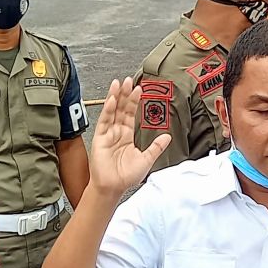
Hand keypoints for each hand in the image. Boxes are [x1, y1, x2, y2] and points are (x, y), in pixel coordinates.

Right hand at [89, 78, 169, 197]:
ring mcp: (107, 134)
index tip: (139, 89)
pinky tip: (111, 100)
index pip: (130, 113)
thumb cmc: (126, 176)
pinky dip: (107, 110)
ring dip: (114, 97)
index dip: (134, 101)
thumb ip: (156, 147)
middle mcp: (117, 132)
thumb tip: (167, 136)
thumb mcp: (147, 159)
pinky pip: (104, 121)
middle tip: (128, 80)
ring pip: (111, 111)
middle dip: (124, 94)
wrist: (113, 187)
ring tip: (118, 83)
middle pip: (120, 108)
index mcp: (127, 135)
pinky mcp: (100, 138)